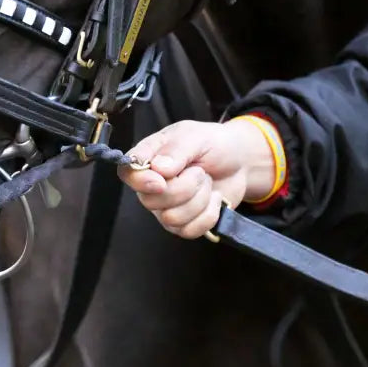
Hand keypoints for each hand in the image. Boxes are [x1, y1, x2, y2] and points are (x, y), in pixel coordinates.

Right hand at [117, 118, 277, 239]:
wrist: (239, 163)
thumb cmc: (214, 144)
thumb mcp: (197, 136)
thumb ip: (177, 149)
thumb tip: (159, 168)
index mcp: (150, 157)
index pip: (127, 173)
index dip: (140, 181)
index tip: (161, 180)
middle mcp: (153, 185)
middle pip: (150, 201)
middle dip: (184, 188)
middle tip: (199, 171)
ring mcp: (167, 207)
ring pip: (172, 218)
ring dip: (199, 200)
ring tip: (206, 182)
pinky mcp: (184, 224)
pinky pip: (190, 230)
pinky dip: (209, 214)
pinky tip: (213, 198)